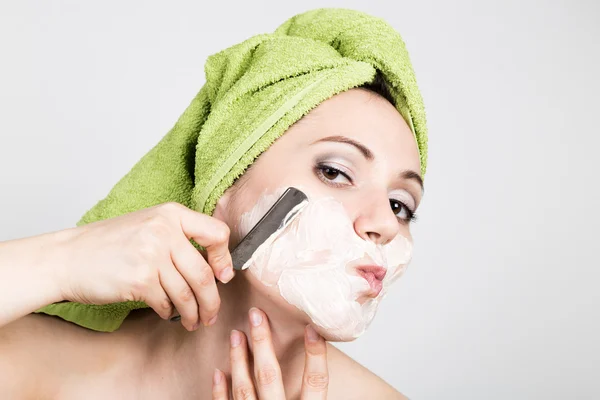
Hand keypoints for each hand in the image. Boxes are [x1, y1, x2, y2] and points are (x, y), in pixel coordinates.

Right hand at [54, 202, 233, 329]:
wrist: (66, 258)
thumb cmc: (107, 244)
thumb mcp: (147, 224)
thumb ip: (179, 236)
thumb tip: (216, 264)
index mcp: (170, 214)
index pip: (216, 234)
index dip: (224, 258)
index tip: (223, 275)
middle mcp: (164, 231)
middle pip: (204, 273)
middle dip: (212, 300)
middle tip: (212, 313)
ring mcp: (152, 255)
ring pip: (187, 293)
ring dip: (194, 312)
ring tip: (194, 321)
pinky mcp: (140, 280)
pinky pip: (166, 303)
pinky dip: (169, 312)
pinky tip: (167, 314)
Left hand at [212, 308, 328, 398]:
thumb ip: (314, 396)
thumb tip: (328, 370)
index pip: (316, 382)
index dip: (316, 355)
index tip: (312, 328)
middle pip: (269, 377)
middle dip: (262, 343)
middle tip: (256, 316)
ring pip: (244, 389)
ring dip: (238, 359)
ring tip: (236, 334)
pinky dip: (220, 391)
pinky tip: (218, 373)